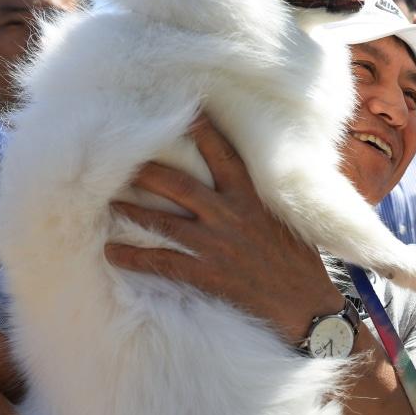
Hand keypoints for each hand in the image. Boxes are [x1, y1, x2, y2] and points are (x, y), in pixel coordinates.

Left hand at [104, 113, 342, 342]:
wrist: (307, 306)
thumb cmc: (299, 263)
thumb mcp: (286, 220)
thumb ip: (261, 200)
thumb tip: (247, 179)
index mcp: (252, 198)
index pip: (223, 155)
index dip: (201, 130)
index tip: (182, 108)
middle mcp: (231, 216)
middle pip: (179, 184)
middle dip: (147, 170)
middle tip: (119, 159)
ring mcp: (217, 246)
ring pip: (163, 221)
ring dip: (132, 211)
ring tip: (108, 202)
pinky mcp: (208, 275)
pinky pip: (162, 262)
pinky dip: (134, 258)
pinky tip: (112, 253)